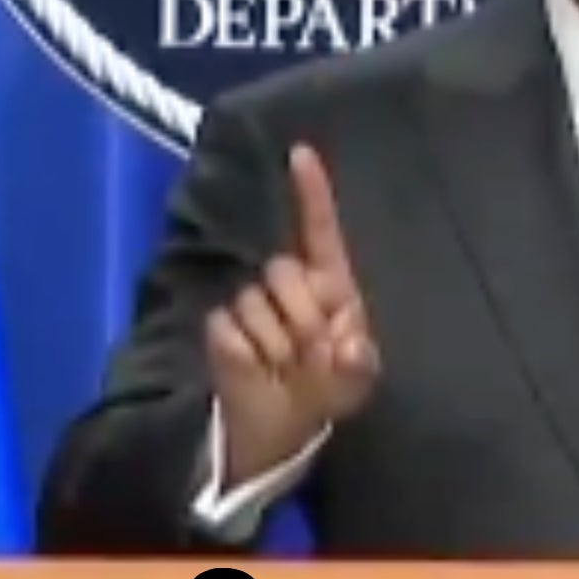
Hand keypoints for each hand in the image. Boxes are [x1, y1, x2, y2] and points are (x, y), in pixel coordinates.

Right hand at [207, 143, 379, 481]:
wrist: (278, 424)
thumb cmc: (323, 391)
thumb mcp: (351, 383)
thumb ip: (357, 365)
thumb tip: (349, 347)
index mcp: (329, 286)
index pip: (321, 231)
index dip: (311, 193)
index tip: (300, 153)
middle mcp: (289, 284)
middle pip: (284, 270)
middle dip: (301, 319)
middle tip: (310, 355)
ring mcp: (252, 304)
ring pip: (255, 304)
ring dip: (275, 346)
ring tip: (285, 369)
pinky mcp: (221, 328)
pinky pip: (228, 329)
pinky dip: (246, 358)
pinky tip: (258, 371)